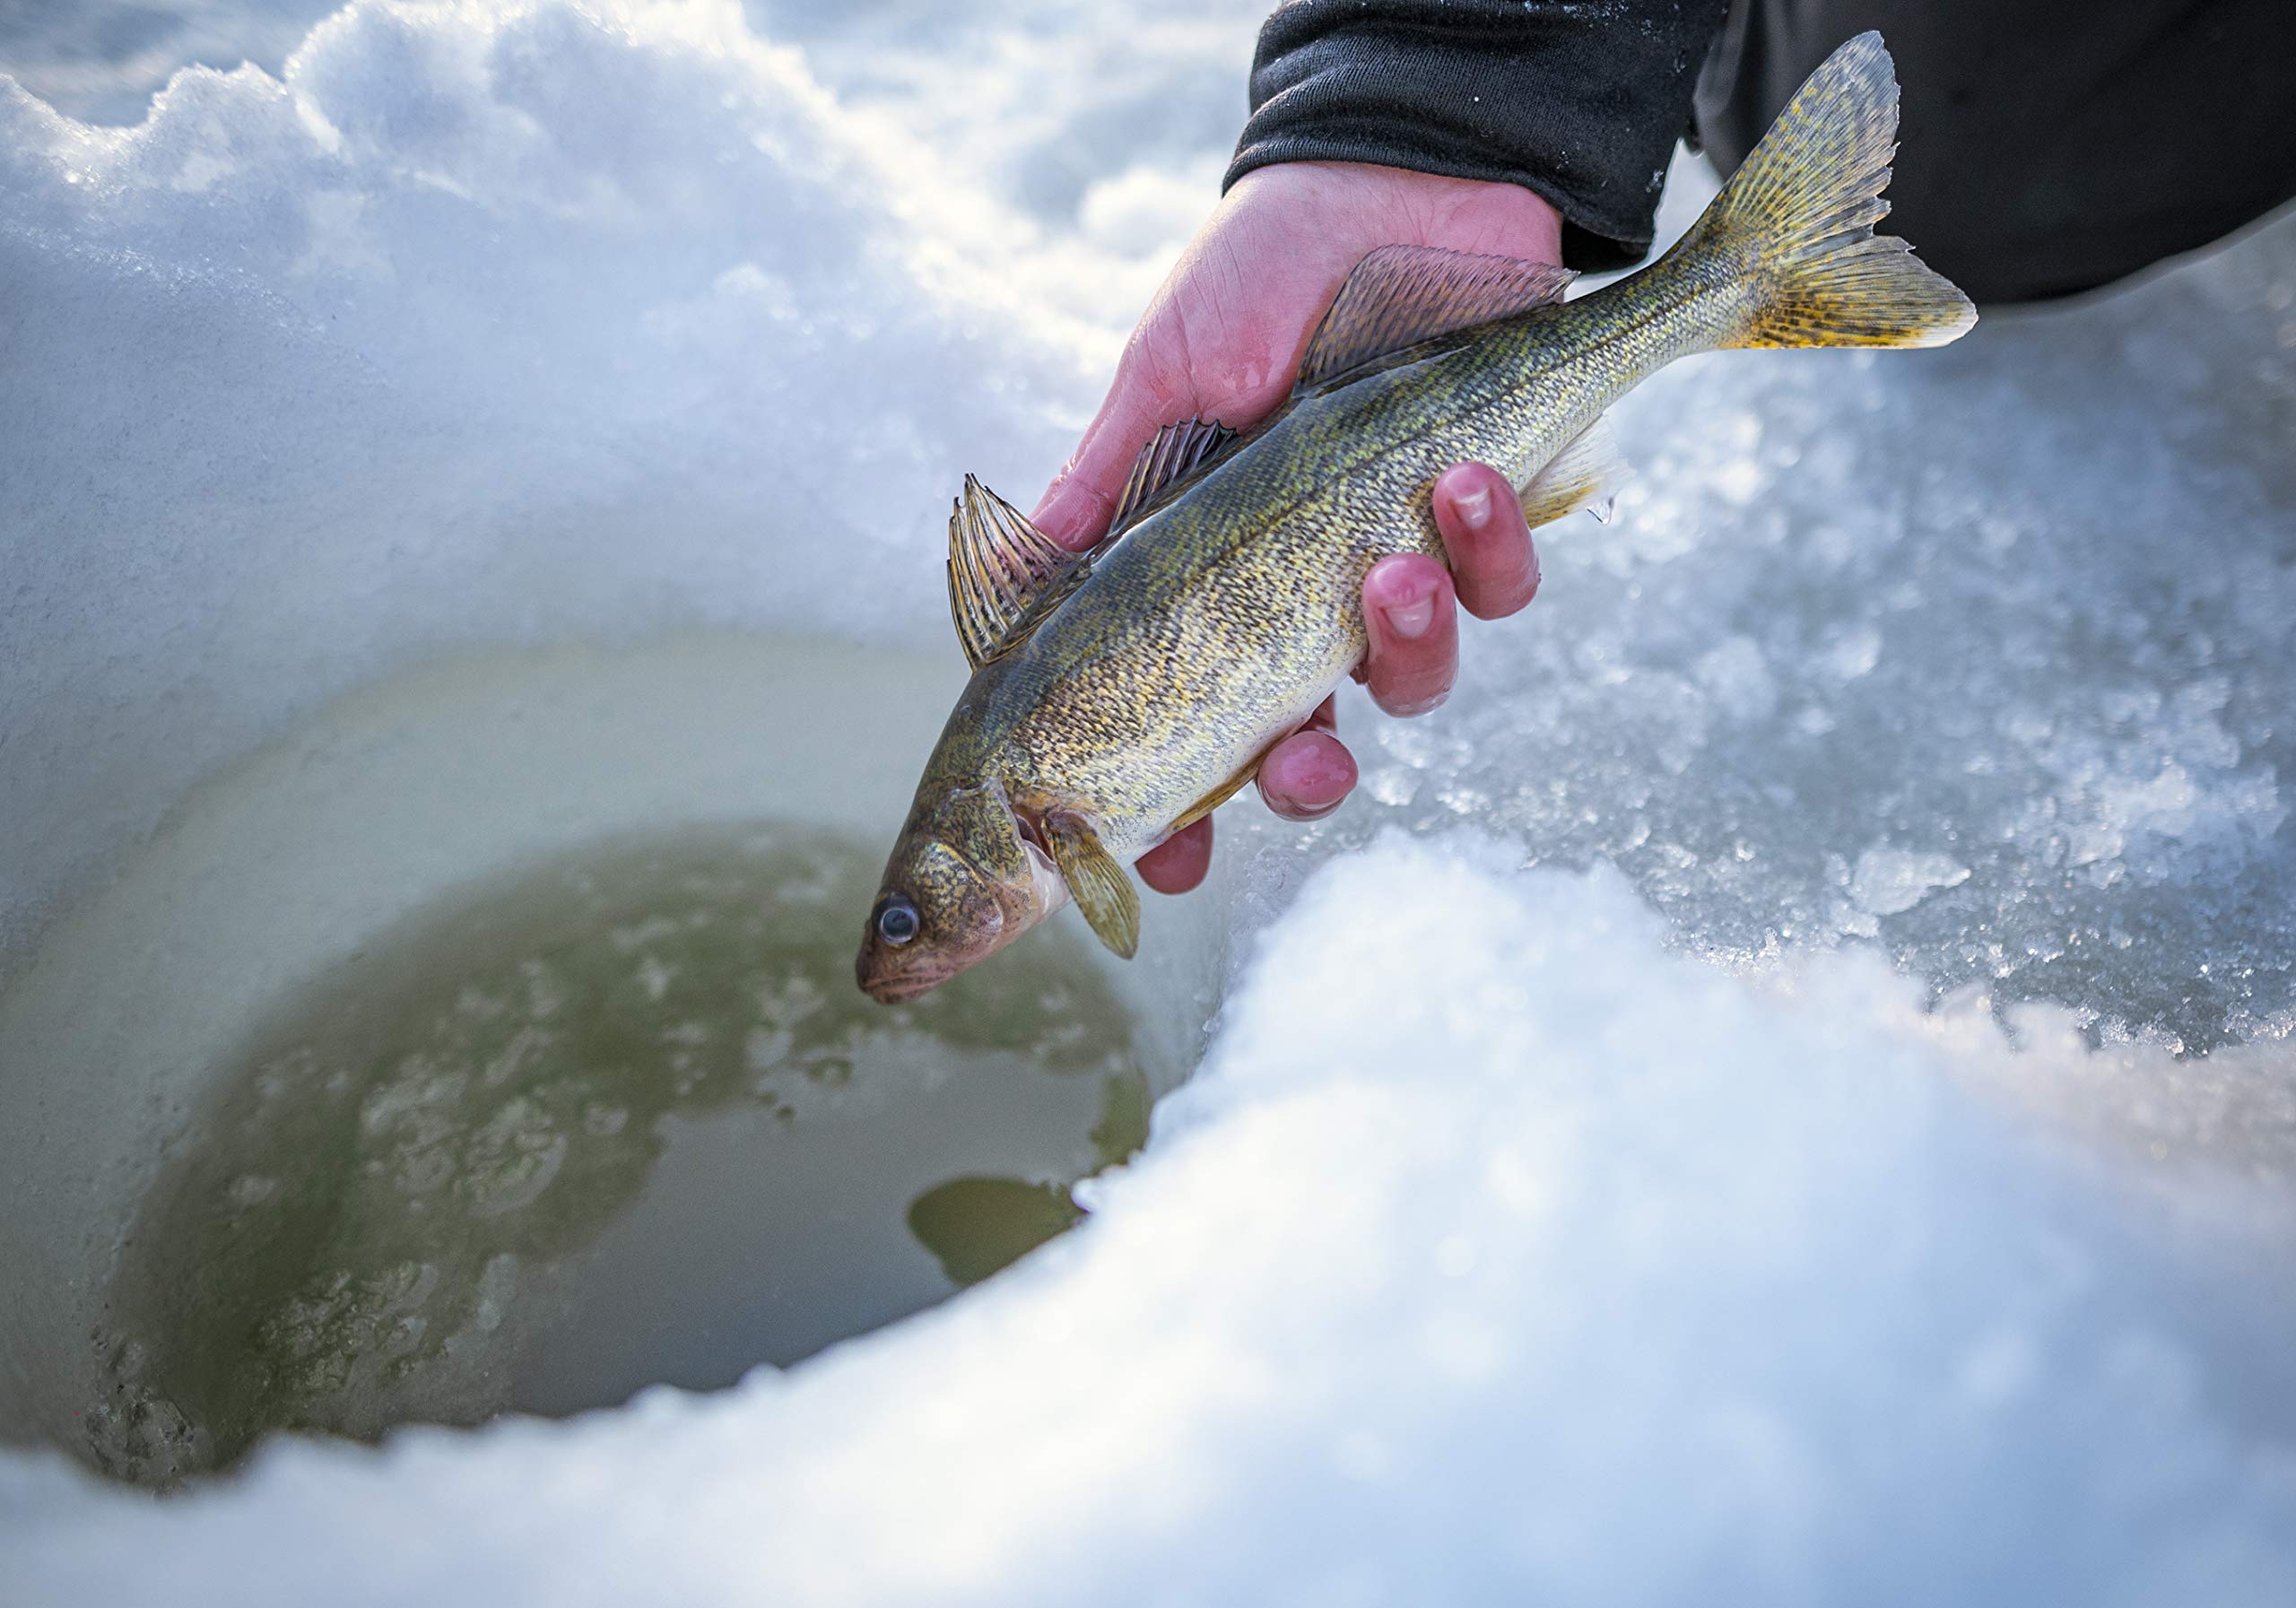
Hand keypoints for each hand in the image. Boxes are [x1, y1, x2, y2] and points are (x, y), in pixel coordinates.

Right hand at [1030, 161, 1558, 892]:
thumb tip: (1021, 568)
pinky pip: (1504, 590)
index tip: (1165, 862)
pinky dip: (1488, 548)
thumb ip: (1105, 487)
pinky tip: (1466, 476)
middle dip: (1303, 776)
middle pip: (1305, 752)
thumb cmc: (1265, 274)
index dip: (1177, 816)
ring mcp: (1403, 568)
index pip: (1187, 731)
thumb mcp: (1163, 377)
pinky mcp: (1499, 521)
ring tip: (1393, 555)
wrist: (1398, 174)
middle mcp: (1307, 600)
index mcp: (1218, 589)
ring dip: (1405, 640)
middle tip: (1300, 750)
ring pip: (1414, 683)